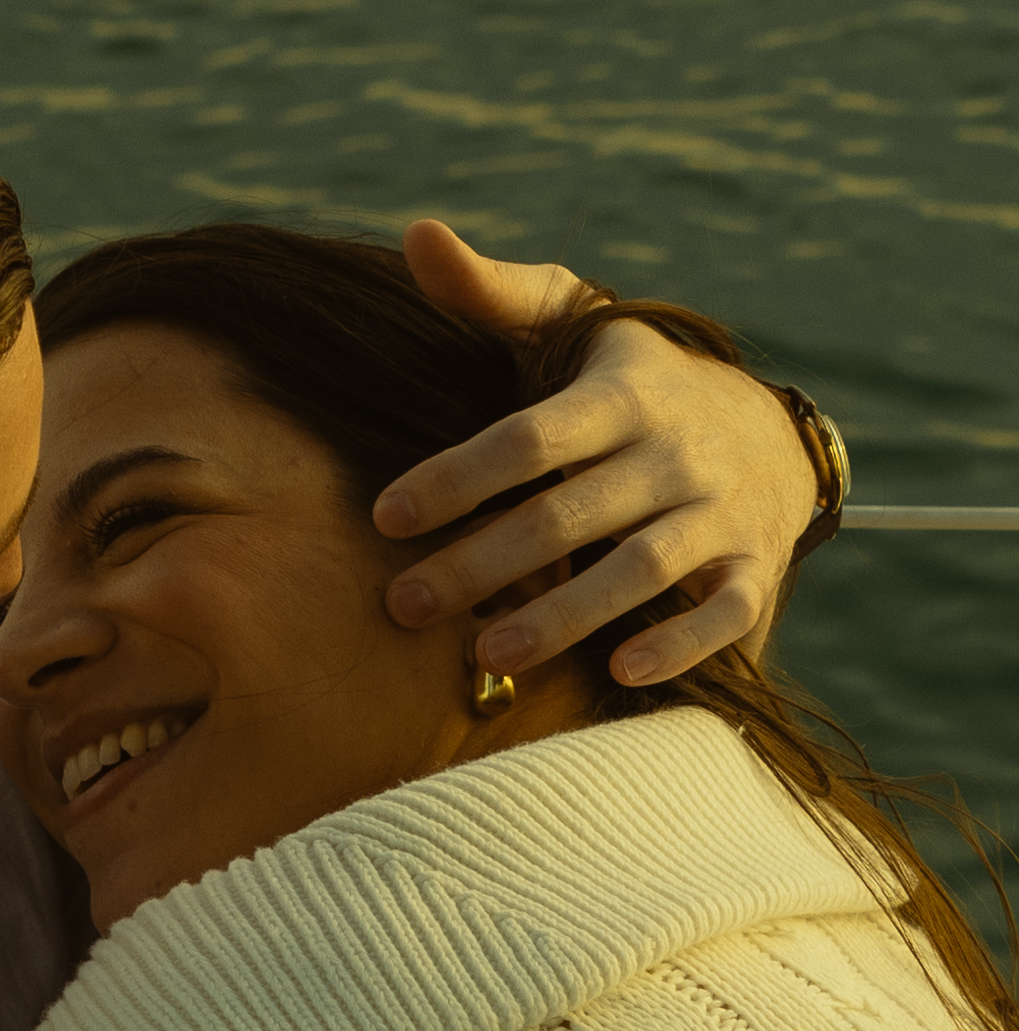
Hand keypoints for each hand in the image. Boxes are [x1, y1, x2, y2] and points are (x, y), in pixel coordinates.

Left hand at [377, 220, 817, 684]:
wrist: (769, 432)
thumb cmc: (633, 384)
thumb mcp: (574, 324)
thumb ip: (493, 294)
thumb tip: (416, 234)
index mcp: (621, 395)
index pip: (529, 437)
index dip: (457, 477)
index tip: (385, 517)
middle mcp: (674, 452)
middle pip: (569, 513)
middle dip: (482, 561)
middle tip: (402, 606)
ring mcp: (719, 511)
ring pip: (641, 568)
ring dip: (565, 615)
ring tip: (487, 652)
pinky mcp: (755, 565)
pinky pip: (724, 610)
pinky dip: (679, 642)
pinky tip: (618, 672)